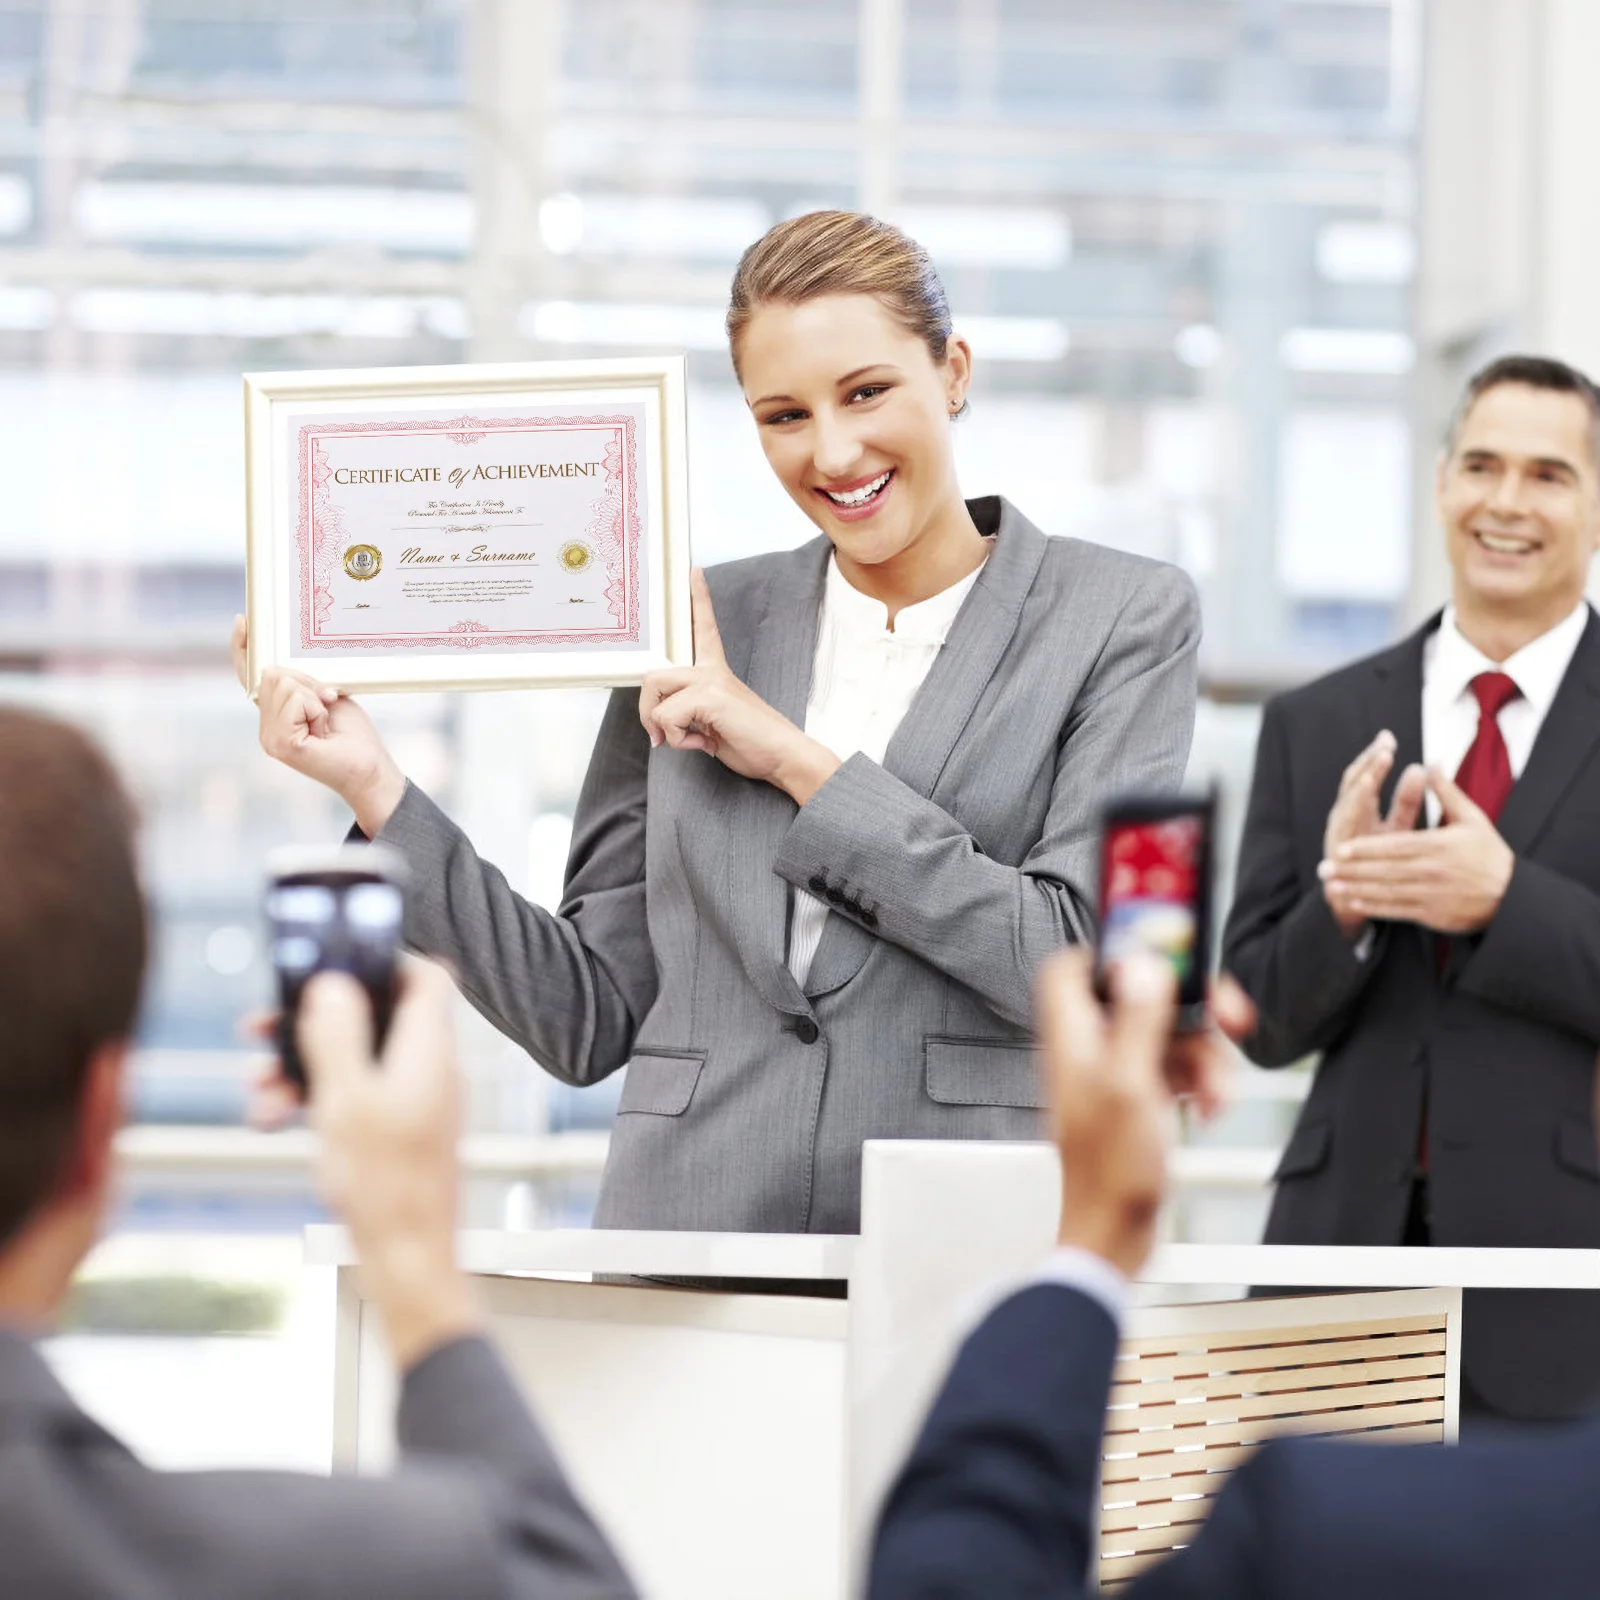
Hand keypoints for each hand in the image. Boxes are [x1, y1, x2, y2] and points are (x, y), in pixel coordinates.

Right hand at [232, 614, 405, 835]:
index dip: (244, 649)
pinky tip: (323, 729)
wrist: (370, 769)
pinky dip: (316, 708)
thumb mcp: (325, 697)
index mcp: (274, 715)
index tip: (244, 621)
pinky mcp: (280, 743)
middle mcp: (266, 727)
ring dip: (314, 696)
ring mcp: (269, 737)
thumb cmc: (353, 736)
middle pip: (271, 673)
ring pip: (283, 683)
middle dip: (306, 680)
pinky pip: (295, 700)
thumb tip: (278, 669)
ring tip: (325, 721)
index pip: (251, 678)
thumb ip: (300, 685)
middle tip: (328, 702)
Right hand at [299, 959, 481, 1370]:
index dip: (383, 960)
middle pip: (377, 1017)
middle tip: (263, 1029)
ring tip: (257, 1088)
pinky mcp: (401, 1133)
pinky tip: (276, 1119)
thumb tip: (333, 983)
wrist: (410, 1262)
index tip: (332, 964)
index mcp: (429, 1050)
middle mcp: (430, 1070)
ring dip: (304, 1067)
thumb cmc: (385, 1186)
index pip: (427, 977)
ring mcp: (417, 1102)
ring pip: (357, 1062)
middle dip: (316, 1021)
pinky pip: (357, 1098)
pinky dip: (318, 1101)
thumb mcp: (346, 1099)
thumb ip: (338, 1035)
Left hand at [638, 570, 840, 803]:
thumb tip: (660, 726)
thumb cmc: (753, 743)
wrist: (784, 755)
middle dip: (646, 711)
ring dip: (662, 726)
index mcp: (716, 673)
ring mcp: (711, 680)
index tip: (694, 571)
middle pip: (653, 674)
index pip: (704, 629)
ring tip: (691, 740)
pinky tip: (704, 744)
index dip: (698, 599)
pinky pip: (666, 715)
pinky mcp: (710, 696)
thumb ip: (689, 714)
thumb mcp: (712, 724)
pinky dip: (677, 739)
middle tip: (661, 737)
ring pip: (654, 691)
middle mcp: (712, 671)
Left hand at [1037, 952, 1254, 1277]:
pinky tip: (1210, 1108)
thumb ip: (1135, 1020)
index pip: (1075, 967)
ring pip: (1170, 1034)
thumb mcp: (1129, 1086)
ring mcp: (1118, 1072)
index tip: (1160, 951)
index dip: (1113, 950)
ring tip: (1217, 1093)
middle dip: (1191, 1009)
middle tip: (1227, 1018)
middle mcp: (1092, 1048)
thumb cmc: (1109, 1172)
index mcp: (1075, 1036)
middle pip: (1142, 995)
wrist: (1115, 1233)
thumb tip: (1142, 964)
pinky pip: (1178, 1069)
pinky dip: (1201, 1083)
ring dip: (1206, 1058)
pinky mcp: (1141, 1096)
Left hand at [1318, 766, 1514, 934]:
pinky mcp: (1432, 914)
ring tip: (1331, 886)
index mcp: (1439, 845)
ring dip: (1356, 889)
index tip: (1342, 847)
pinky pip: (1396, 910)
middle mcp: (1432, 870)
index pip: (1395, 846)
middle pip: (1384, 870)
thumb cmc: (1490, 854)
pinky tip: (1354, 901)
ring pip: (1386, 891)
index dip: (1367, 848)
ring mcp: (1431, 894)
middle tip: (1324, 868)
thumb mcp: (1473, 819)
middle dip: (1351, 870)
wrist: (1513, 896)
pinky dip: (1373, 907)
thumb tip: (1431, 763)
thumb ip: (1447, 792)